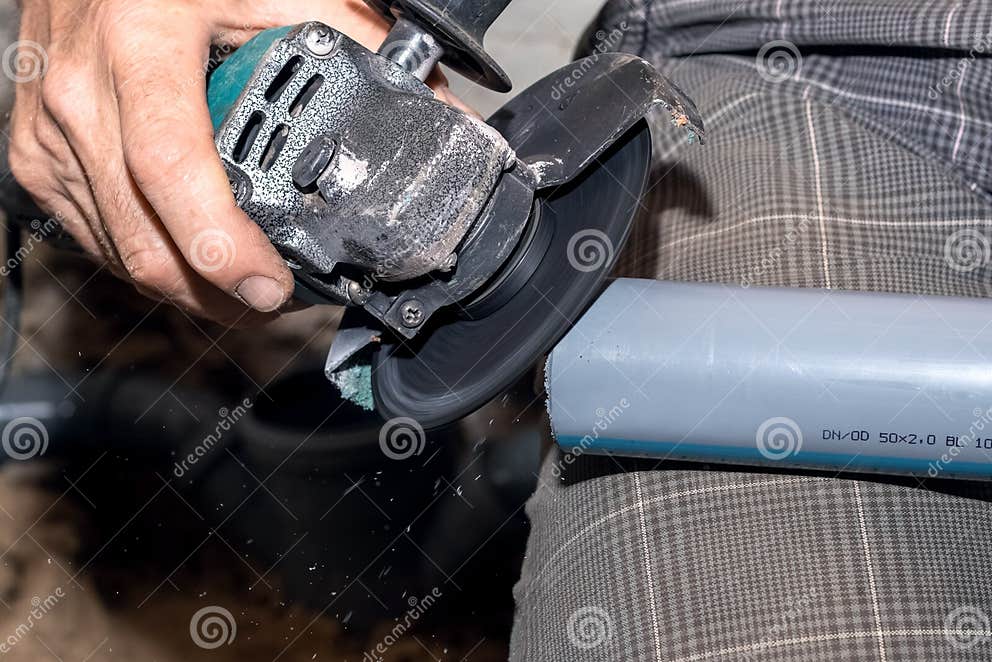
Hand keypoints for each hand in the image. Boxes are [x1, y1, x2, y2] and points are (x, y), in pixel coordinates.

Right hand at [8, 0, 467, 325]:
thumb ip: (355, 41)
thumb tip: (437, 108)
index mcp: (139, 44)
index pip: (170, 169)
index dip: (221, 246)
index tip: (271, 287)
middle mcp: (79, 95)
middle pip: (144, 236)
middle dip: (216, 293)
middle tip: (276, 302)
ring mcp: (47, 131)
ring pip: (120, 251)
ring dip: (188, 286)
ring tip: (245, 282)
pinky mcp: (34, 155)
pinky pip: (95, 235)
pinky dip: (148, 258)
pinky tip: (192, 253)